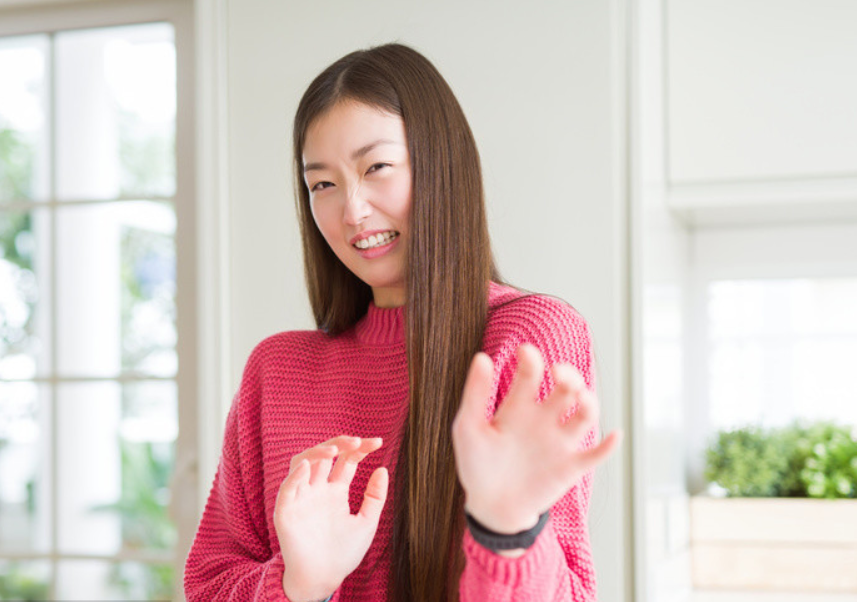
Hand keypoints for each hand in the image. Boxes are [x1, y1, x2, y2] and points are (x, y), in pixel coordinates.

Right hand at [274, 436, 387, 601]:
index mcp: (336, 491)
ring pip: (302, 462)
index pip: (346, 460)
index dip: (360, 448)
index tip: (377, 442)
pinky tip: (307, 466)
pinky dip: (295, 475)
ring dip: (317, 452)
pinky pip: (287, 488)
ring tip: (335, 449)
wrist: (323, 578)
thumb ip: (375, 498)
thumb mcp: (366, 523)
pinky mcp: (285, 511)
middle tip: (358, 441)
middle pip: (325, 455)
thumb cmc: (344, 553)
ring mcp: (301, 498)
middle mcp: (317, 490)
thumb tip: (383, 469)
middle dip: (341, 444)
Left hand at [452, 344, 621, 534]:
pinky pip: (596, 454)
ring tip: (581, 398)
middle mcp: (543, 419)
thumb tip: (481, 357)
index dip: (531, 358)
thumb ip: (475, 394)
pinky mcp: (570, 467)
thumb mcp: (468, 428)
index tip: (525, 351)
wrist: (490, 507)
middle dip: (569, 375)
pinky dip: (609, 446)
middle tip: (558, 371)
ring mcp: (559, 442)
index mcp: (518, 406)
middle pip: (567, 387)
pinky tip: (614, 435)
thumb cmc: (477, 465)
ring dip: (589, 403)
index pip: (531, 373)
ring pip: (585, 415)